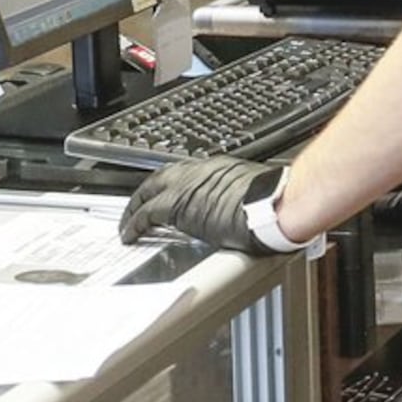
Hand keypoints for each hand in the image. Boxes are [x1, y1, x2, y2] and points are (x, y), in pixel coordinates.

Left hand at [119, 156, 295, 254]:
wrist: (270, 205)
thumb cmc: (273, 202)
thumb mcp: (255, 191)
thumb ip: (244, 195)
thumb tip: (254, 208)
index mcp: (218, 167)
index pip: (186, 172)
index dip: (173, 183)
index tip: (168, 193)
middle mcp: (198, 171)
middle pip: (161, 176)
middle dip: (147, 190)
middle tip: (138, 204)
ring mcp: (185, 186)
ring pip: (148, 191)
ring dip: (136, 206)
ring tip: (128, 221)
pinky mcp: (176, 206)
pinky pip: (146, 214)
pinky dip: (134, 223)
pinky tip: (129, 234)